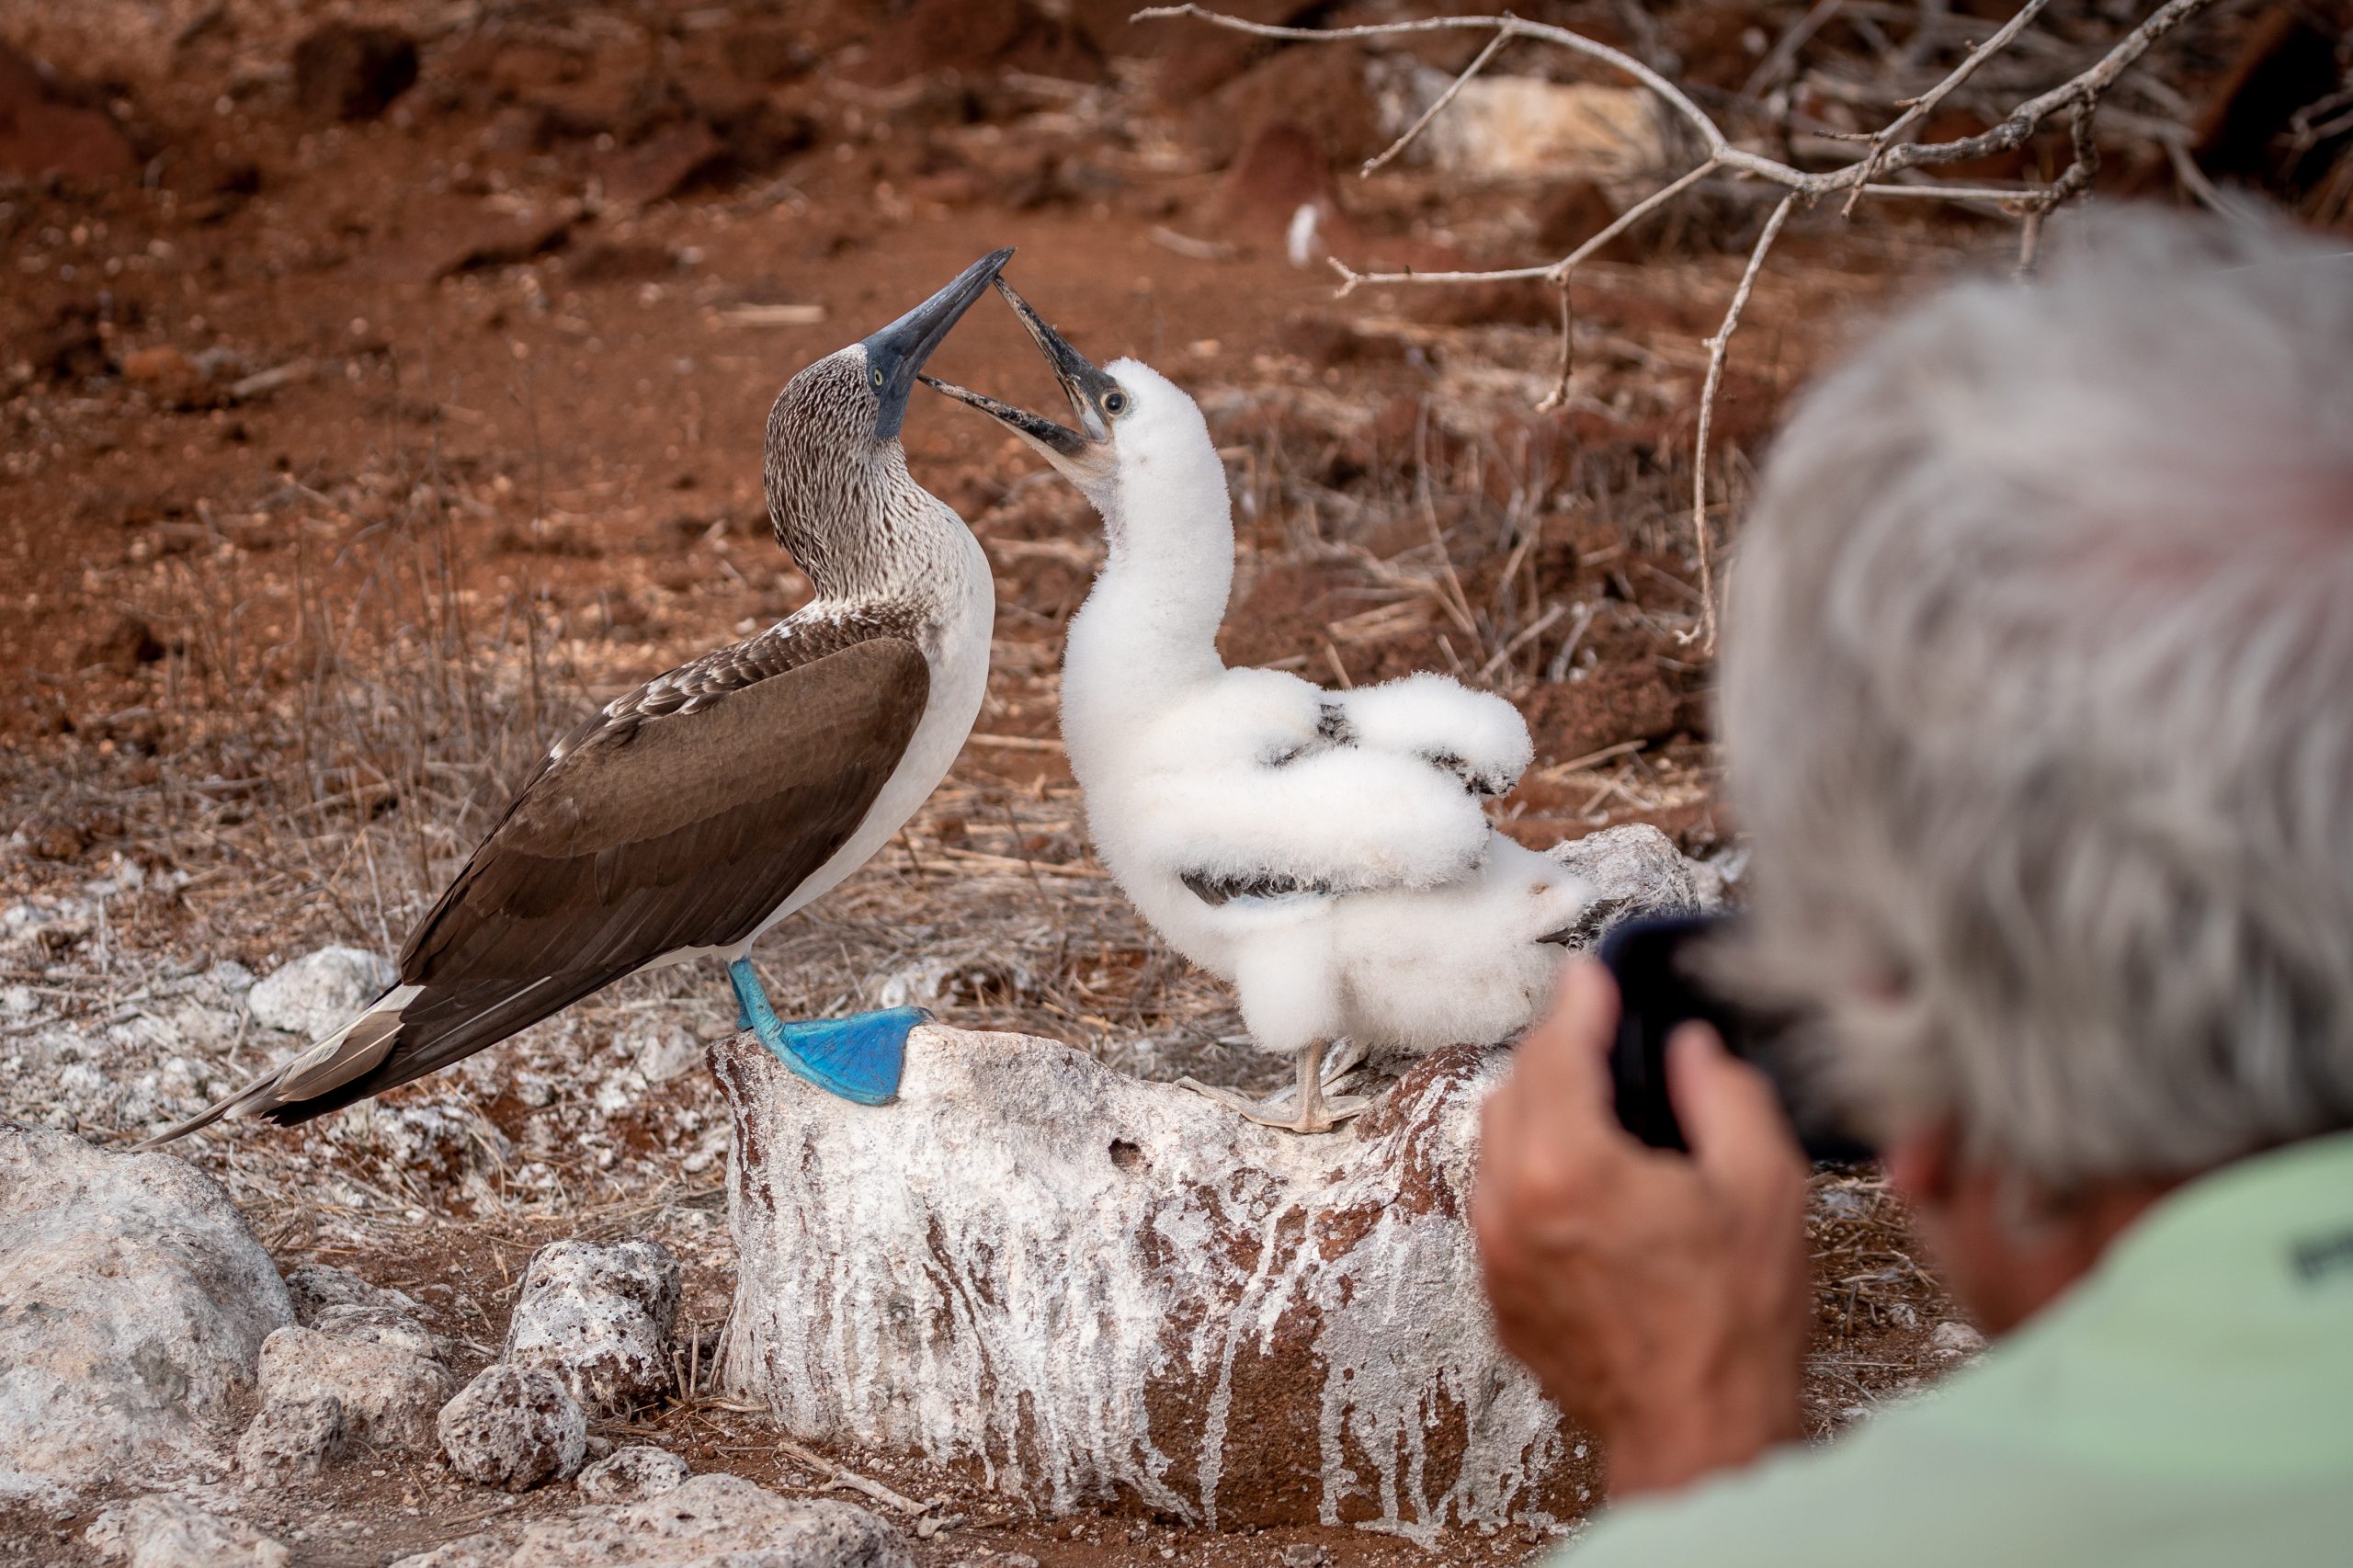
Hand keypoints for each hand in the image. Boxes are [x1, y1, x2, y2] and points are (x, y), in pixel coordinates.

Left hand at [1472, 958, 1812, 1497]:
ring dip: (1538, 1107)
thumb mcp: (1762, 1188)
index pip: (1555, 1051)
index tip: (1593, 977)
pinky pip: (1498, 1199)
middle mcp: (1512, 1205)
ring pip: (1495, 1142)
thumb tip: (1692, 1051)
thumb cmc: (1732, 1327)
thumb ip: (1724, 1097)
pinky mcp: (1500, 1289)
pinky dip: (1531, 1167)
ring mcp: (1497, 1252)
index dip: (1579, 1002)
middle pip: (1514, 1089)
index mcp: (1569, 1170)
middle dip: (1556, 1050)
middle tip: (1602, 1031)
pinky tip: (1581, 1173)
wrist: (1698, 1434)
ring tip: (1595, 1099)